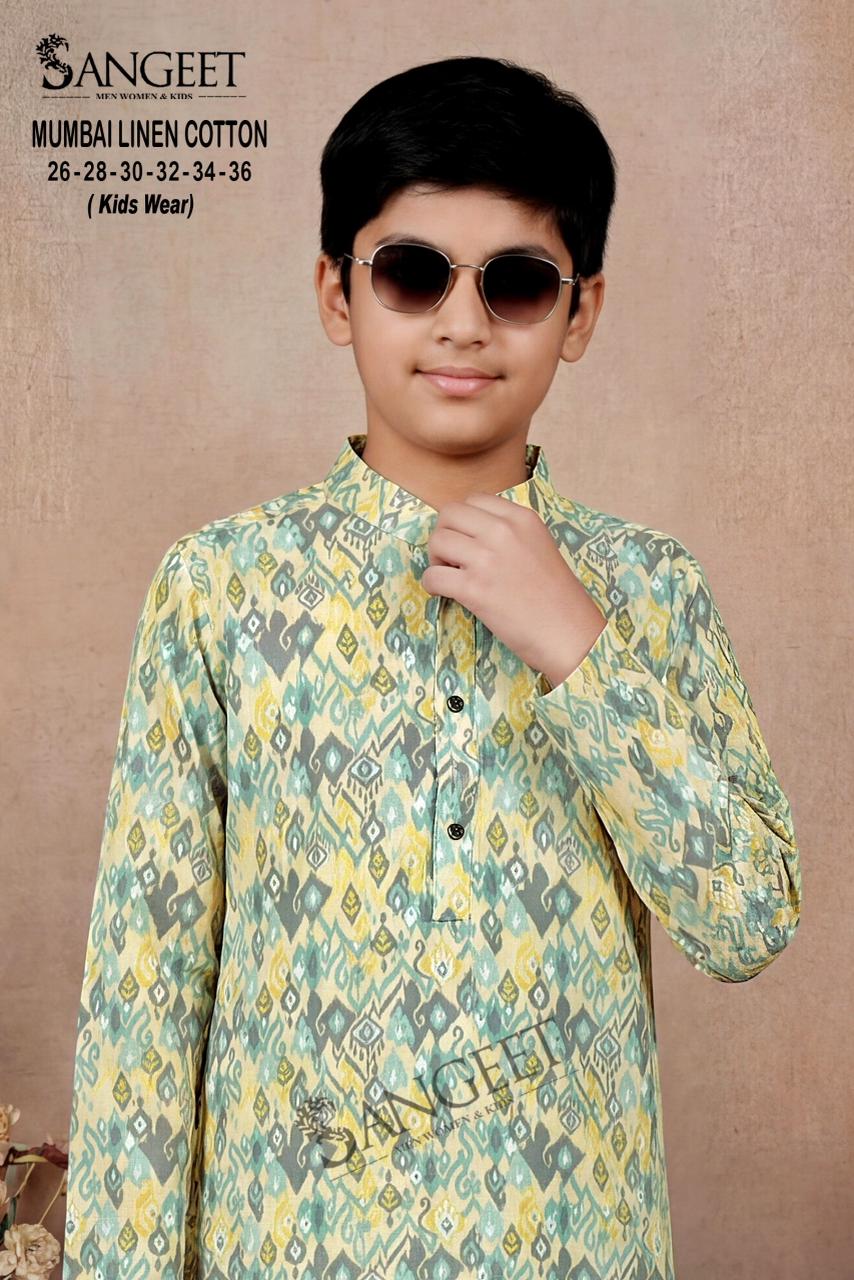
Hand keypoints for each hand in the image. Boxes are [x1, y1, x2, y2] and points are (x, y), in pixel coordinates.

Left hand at [421, 493, 607, 688]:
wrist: (568, 632)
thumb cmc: (557, 597)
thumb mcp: (539, 546)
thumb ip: (509, 533)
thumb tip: (469, 533)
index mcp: (521, 518)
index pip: (474, 500)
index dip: (463, 520)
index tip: (467, 540)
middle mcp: (503, 531)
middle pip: (449, 514)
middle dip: (444, 534)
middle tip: (452, 558)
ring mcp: (487, 559)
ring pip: (437, 541)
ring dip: (436, 559)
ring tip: (450, 576)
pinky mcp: (474, 588)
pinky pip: (432, 575)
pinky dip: (432, 584)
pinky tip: (444, 593)